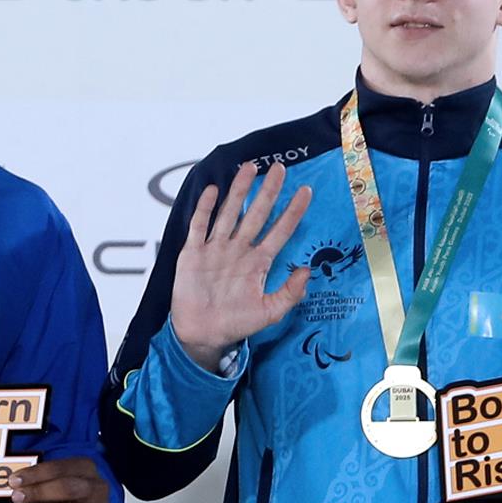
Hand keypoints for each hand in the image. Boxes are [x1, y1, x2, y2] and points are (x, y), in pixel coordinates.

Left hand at [9, 456, 114, 502]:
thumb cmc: (67, 496)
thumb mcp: (55, 481)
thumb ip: (38, 482)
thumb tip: (13, 486)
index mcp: (85, 468)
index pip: (59, 468)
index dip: (35, 474)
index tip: (15, 481)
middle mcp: (96, 488)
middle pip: (69, 488)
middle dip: (40, 492)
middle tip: (19, 497)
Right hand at [168, 159, 314, 369]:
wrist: (202, 334)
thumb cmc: (236, 324)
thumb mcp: (269, 313)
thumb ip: (289, 293)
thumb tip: (308, 270)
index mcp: (259, 262)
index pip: (281, 231)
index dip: (293, 212)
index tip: (306, 191)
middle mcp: (239, 250)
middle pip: (257, 214)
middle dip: (268, 191)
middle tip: (280, 168)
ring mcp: (216, 248)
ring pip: (230, 213)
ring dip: (239, 191)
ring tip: (249, 168)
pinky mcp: (193, 252)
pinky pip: (200, 225)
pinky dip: (206, 208)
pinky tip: (214, 190)